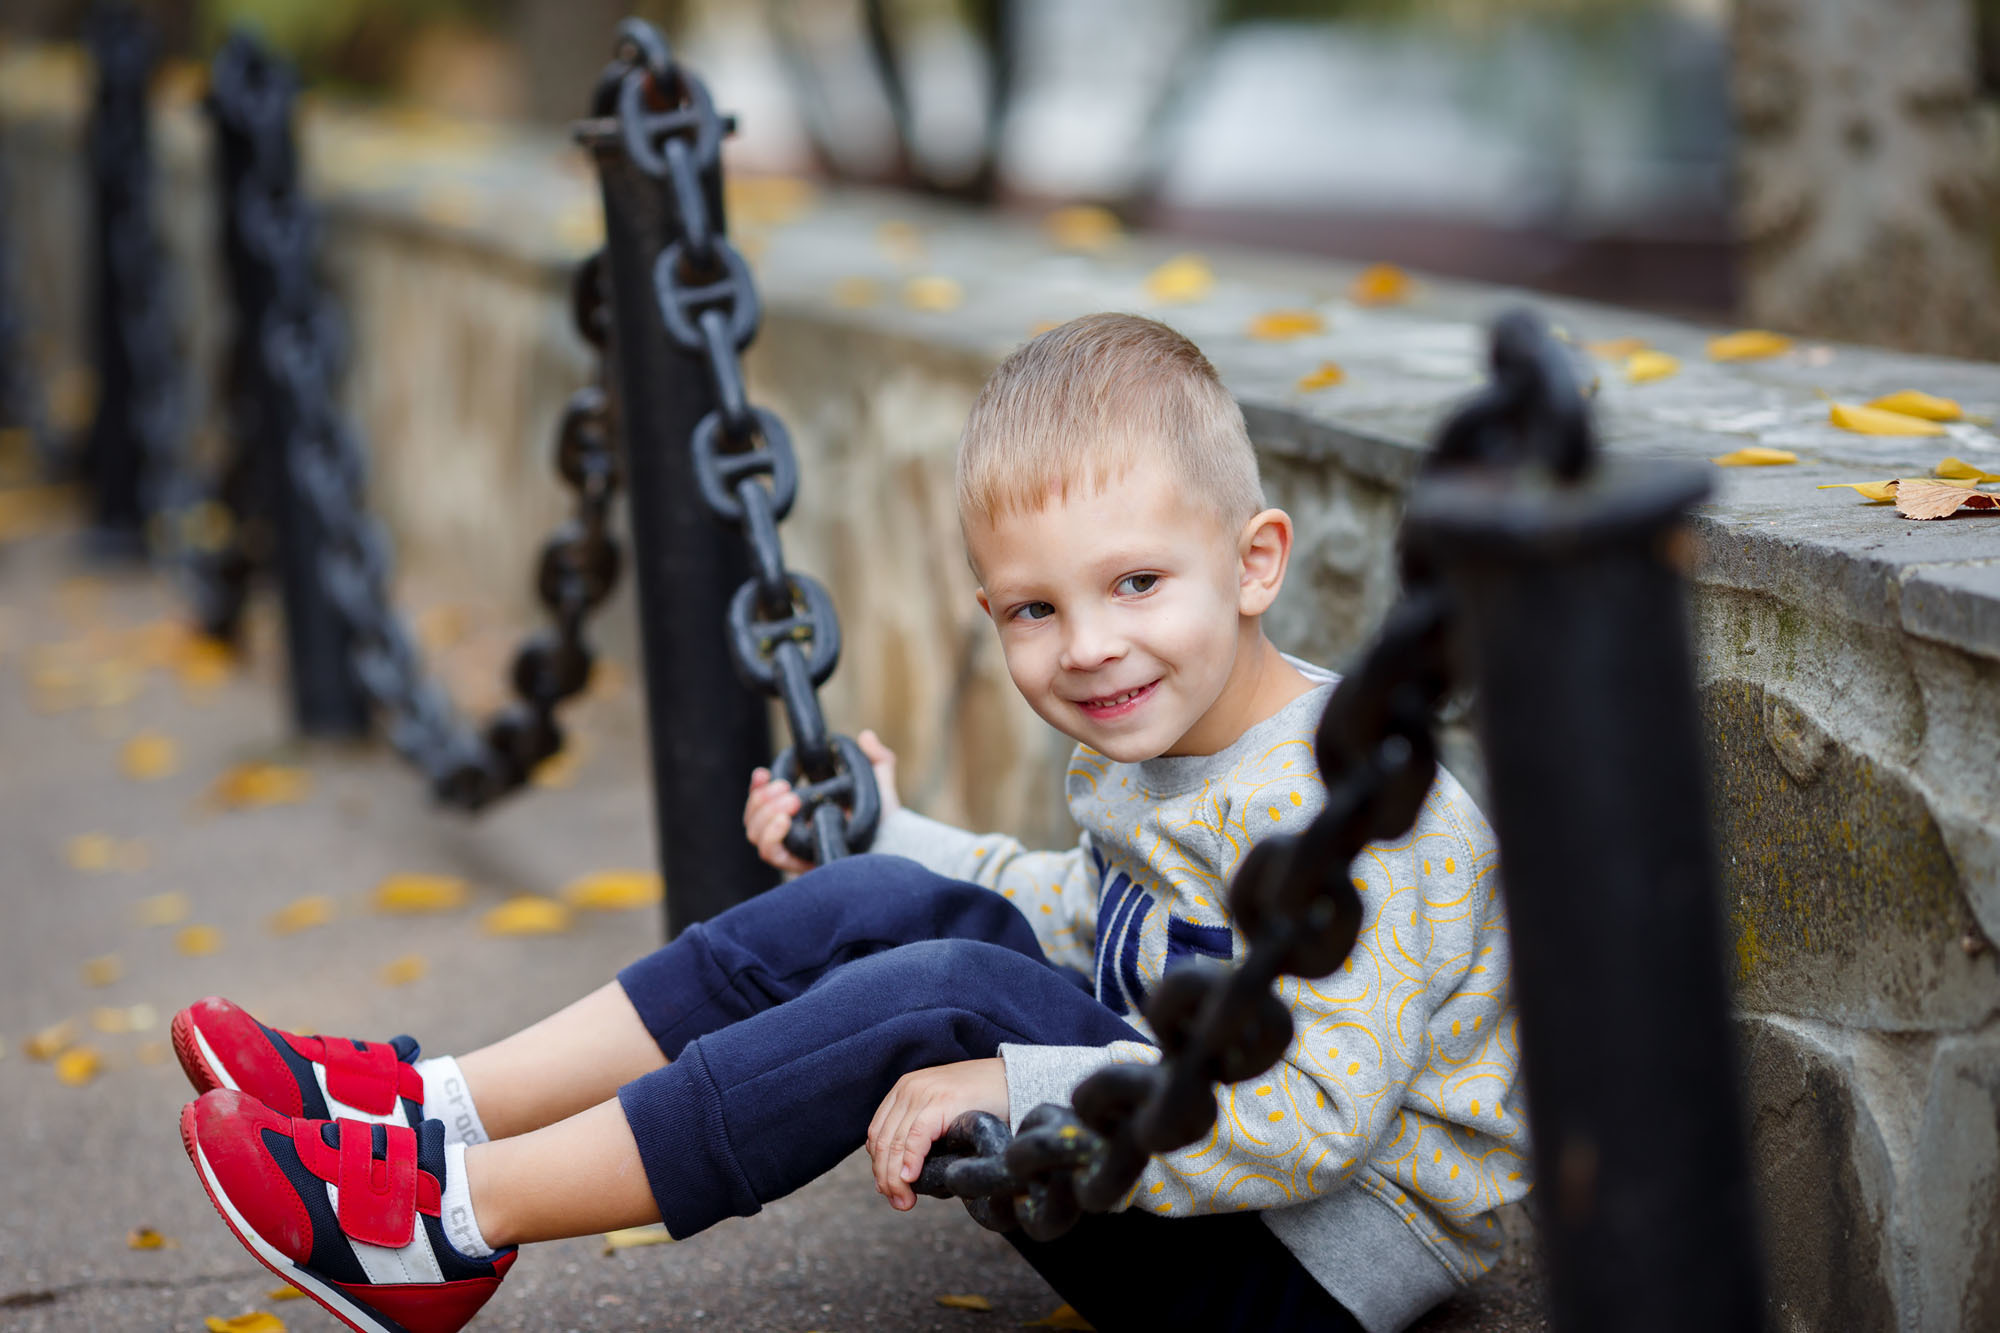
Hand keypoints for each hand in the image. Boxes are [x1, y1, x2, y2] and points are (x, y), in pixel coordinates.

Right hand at [743, 729, 901, 873]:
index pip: (763, 802)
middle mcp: (792, 832)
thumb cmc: (887, 821)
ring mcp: (794, 850)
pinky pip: (770, 854)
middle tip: (787, 788)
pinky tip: (784, 821)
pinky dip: (771, 835)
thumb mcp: (880, 785)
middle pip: (753, 818)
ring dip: (764, 813)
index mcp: (801, 813)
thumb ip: (876, 758)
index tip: (763, 772)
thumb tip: (866, 736)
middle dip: (761, 799)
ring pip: (755, 834)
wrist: (896, 846)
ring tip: (791, 801)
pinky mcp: (799, 866)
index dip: (757, 787)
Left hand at [865, 1057, 1007, 1211]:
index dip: (879, 1166)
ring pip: (895, 1143)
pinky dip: (909, 1162)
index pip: (878, 1133)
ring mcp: (923, 1093)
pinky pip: (915, 1138)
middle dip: (885, 1177)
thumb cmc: (983, 1101)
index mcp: (905, 1089)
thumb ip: (921, 1130)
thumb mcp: (942, 1112)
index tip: (889, 1190)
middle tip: (897, 1202)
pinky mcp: (941, 1101)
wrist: (1013, 1079)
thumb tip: (903, 1170)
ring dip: (894, 1177)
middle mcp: (909, 1088)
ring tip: (904, 1200)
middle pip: (883, 1141)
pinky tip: (911, 1180)